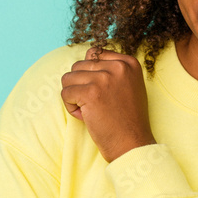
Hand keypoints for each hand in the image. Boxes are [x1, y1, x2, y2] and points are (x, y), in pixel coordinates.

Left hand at [60, 46, 155, 162]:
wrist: (132, 144)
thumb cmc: (128, 119)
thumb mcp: (129, 85)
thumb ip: (113, 69)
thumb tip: (87, 56)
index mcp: (129, 62)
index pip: (93, 54)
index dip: (91, 75)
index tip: (103, 93)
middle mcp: (118, 66)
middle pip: (78, 65)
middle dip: (81, 86)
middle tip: (96, 104)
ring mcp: (104, 78)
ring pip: (68, 78)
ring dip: (74, 96)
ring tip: (90, 110)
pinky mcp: (90, 93)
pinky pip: (65, 93)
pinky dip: (70, 107)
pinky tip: (86, 116)